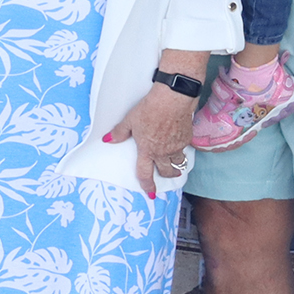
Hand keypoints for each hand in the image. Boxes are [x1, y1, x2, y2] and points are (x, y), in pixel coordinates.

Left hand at [106, 82, 196, 199]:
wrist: (172, 100)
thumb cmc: (150, 109)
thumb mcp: (130, 120)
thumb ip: (119, 133)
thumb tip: (107, 140)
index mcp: (147, 150)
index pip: (145, 173)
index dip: (147, 185)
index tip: (150, 193)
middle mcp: (163, 152)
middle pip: (166, 172)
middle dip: (165, 176)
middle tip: (165, 175)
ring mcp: (177, 147)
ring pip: (179, 164)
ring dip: (176, 167)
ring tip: (175, 165)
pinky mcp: (187, 139)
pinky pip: (185, 150)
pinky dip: (182, 151)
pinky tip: (179, 144)